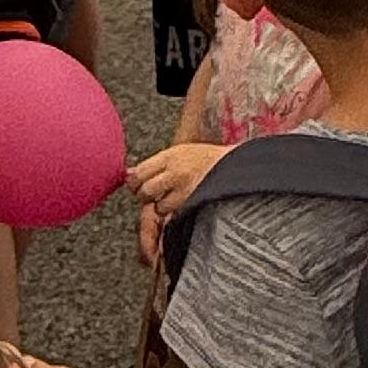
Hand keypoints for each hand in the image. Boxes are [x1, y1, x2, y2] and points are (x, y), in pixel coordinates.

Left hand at [129, 139, 225, 265]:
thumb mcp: (180, 152)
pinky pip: (174, 215)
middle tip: (154, 194)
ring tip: (173, 200)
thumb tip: (129, 174)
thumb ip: (156, 164)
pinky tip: (182, 206)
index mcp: (172, 156)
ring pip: (159, 207)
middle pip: (145, 191)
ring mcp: (186, 190)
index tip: (138, 184)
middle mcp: (177, 172)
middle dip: (145, 196)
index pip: (139, 173)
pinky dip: (174, 214)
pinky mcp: (194, 204)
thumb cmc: (207, 160)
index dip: (135, 182)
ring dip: (161, 207)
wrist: (237, 166)